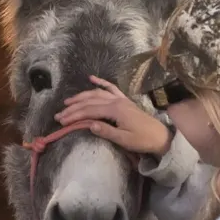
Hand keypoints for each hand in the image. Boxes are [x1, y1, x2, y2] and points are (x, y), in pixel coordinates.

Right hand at [56, 75, 172, 155]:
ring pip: (97, 93)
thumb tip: (89, 125)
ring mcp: (121, 99)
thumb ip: (106, 131)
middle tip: (59, 115)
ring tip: (68, 102)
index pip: (90, 111)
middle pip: (90, 102)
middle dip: (73, 108)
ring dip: (81, 97)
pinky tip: (91, 78)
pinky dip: (101, 82)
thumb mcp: (124, 140)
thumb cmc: (142, 140)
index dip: (75, 116)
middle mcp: (117, 101)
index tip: (62, 121)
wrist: (160, 137)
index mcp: (116, 110)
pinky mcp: (124, 100)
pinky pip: (111, 88)